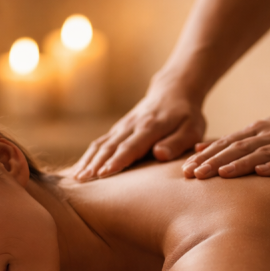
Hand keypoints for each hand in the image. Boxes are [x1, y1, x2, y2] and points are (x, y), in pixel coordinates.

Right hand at [72, 86, 205, 179]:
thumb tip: (160, 154)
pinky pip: (100, 142)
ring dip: (88, 160)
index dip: (117, 160)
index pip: (131, 146)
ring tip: (77, 178)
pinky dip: (88, 155)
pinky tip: (80, 169)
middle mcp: (133, 125)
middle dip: (96, 163)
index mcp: (151, 126)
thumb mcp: (192, 128)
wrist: (173, 90)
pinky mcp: (118, 128)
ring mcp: (123, 126)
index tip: (104, 173)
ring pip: (102, 144)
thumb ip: (177, 142)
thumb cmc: (186, 115)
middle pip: (111, 146)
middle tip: (83, 180)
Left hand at [182, 110, 269, 178]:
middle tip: (192, 175)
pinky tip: (262, 173)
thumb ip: (235, 142)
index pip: (227, 143)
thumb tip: (200, 148)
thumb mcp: (265, 134)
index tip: (185, 169)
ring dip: (238, 164)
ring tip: (219, 175)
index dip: (205, 156)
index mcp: (259, 131)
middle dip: (214, 161)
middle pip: (238, 148)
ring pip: (260, 154)